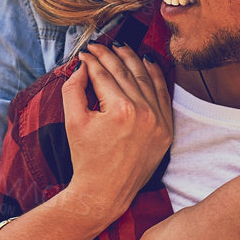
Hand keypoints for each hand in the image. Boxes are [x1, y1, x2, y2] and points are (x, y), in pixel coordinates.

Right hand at [61, 43, 172, 220]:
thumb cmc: (86, 158)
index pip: (104, 74)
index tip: (85, 52)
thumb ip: (74, 87)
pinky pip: (163, 95)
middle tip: (98, 46)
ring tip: (120, 48)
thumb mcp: (72, 120)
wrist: (104, 192)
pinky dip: (156, 77)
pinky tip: (147, 62)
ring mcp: (159, 122)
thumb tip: (83, 65)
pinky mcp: (167, 130)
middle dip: (109, 55)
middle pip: (125, 73)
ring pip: (145, 79)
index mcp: (120, 110)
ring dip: (132, 60)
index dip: (92, 60)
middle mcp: (144, 113)